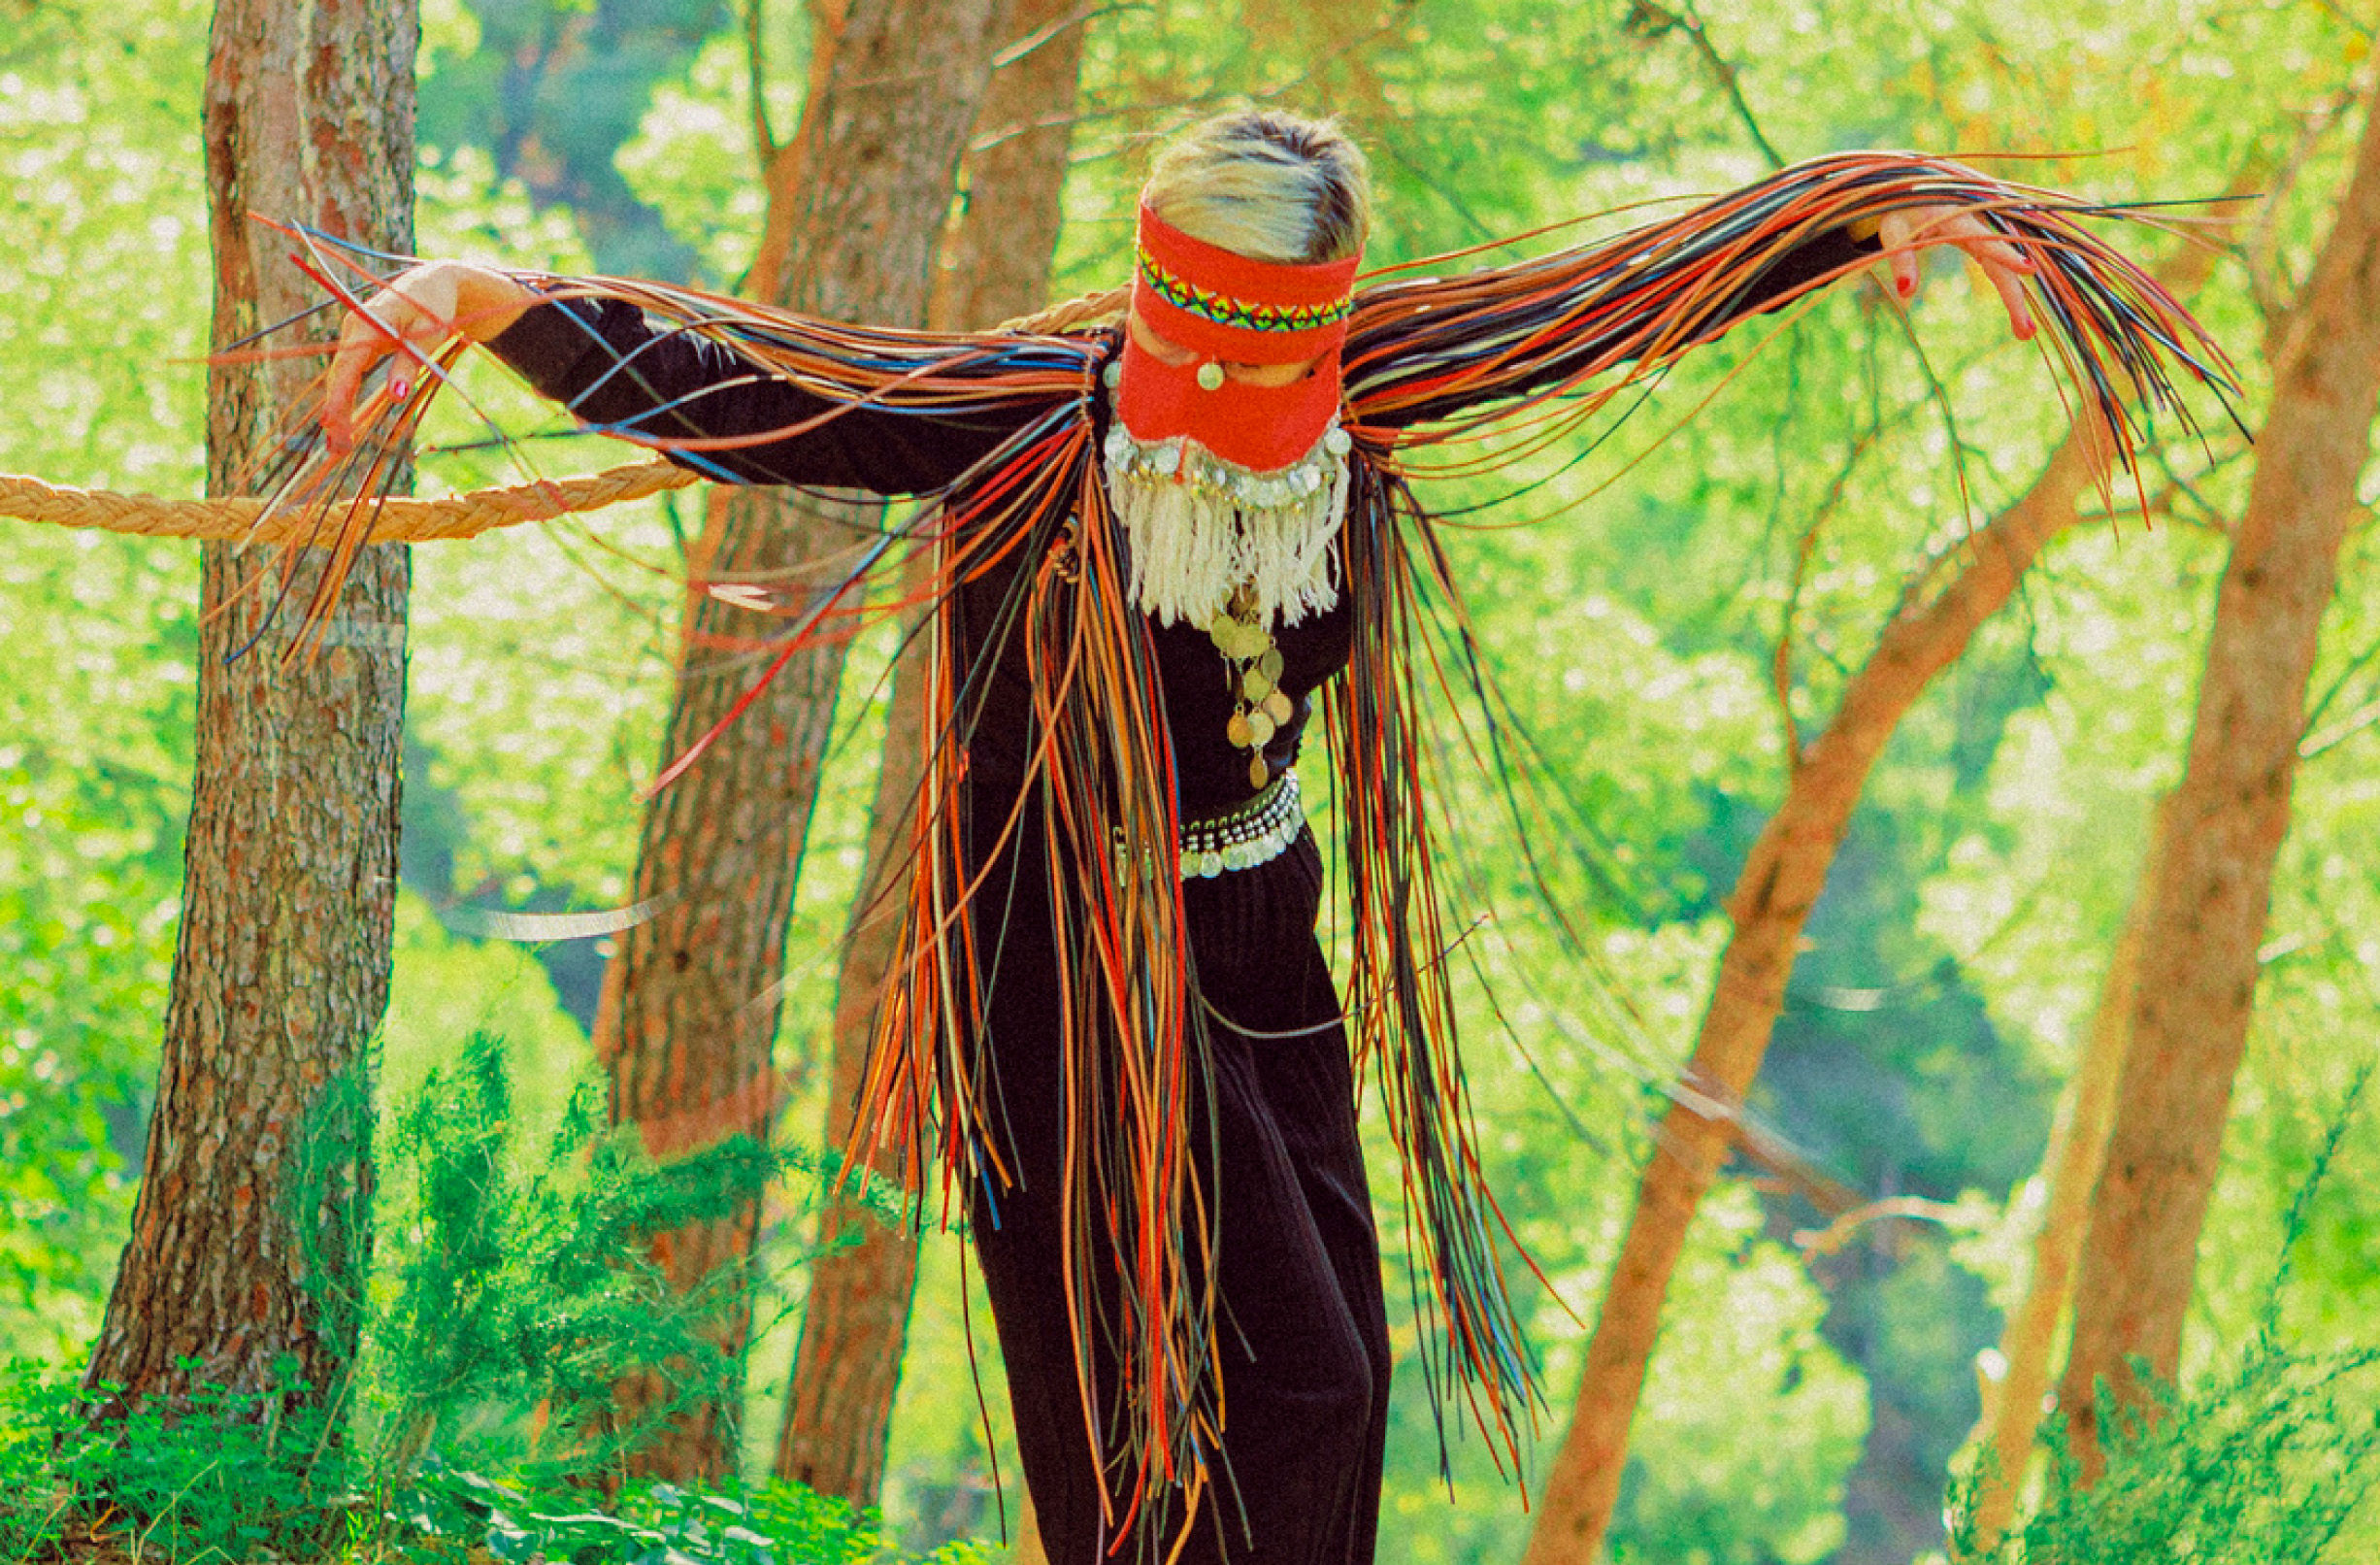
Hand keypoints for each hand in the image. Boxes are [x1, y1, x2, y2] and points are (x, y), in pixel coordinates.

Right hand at [321, 260, 535, 451]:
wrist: (434, 282)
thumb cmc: (434, 306)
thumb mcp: (427, 336)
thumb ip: (408, 365)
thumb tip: (394, 398)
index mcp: (367, 322)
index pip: (347, 366)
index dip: (339, 397)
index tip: (332, 424)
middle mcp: (353, 328)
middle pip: (339, 376)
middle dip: (337, 413)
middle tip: (338, 450)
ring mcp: (354, 336)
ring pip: (342, 378)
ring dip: (339, 411)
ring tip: (339, 447)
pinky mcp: (361, 344)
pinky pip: (350, 375)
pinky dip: (347, 399)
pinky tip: (344, 425)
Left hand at [1873, 205, 2036, 341]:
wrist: (1913, 190)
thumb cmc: (1899, 210)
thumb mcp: (1894, 232)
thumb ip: (1901, 260)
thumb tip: (1905, 293)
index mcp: (1958, 217)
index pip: (1985, 239)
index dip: (2007, 254)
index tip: (2030, 270)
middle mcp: (1980, 224)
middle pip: (2002, 264)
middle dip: (2014, 297)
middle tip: (2026, 333)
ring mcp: (1986, 233)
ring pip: (2004, 269)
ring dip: (2015, 299)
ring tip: (2024, 333)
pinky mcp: (1985, 241)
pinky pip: (2001, 266)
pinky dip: (2010, 289)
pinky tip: (2018, 313)